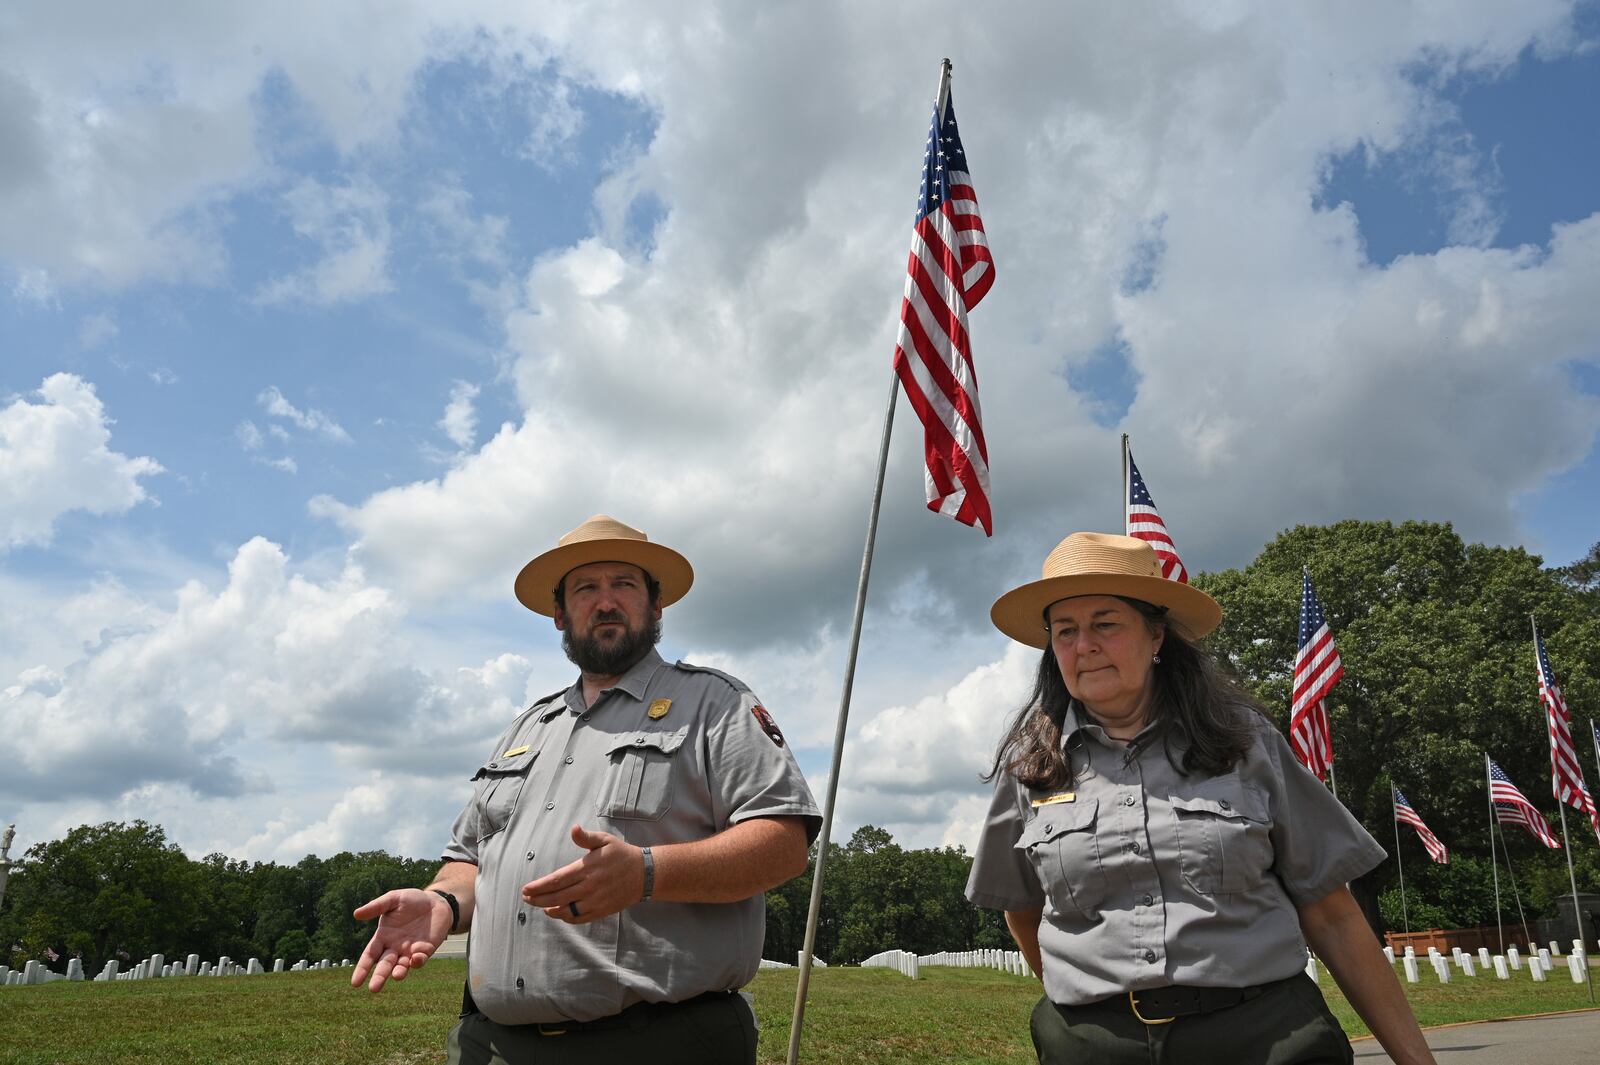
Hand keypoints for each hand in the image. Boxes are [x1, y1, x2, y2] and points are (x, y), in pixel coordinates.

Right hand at [350, 888, 452, 992]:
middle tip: (374, 989)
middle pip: (384, 965)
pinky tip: (415, 958)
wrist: (435, 901)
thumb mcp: (393, 899)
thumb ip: (376, 906)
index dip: (362, 968)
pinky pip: (419, 960)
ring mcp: (409, 951)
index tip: (355, 983)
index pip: (370, 955)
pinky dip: (417, 962)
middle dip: (379, 977)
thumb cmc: (411, 900)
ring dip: (399, 973)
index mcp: (383, 937)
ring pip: (401, 967)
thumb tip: (356, 914)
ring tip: (396, 976)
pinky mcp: (425, 951)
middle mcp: (394, 948)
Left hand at [521, 824, 644, 923]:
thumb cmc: (621, 855)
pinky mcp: (602, 911)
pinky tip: (558, 912)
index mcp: (587, 869)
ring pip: (567, 910)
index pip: (557, 880)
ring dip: (550, 910)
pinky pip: (579, 918)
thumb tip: (573, 829)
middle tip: (526, 898)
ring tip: (541, 906)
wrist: (644, 874)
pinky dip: (566, 918)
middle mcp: (589, 887)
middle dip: (538, 899)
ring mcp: (596, 901)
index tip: (525, 890)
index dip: (539, 887)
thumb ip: (586, 837)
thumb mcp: (605, 840)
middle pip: (557, 897)